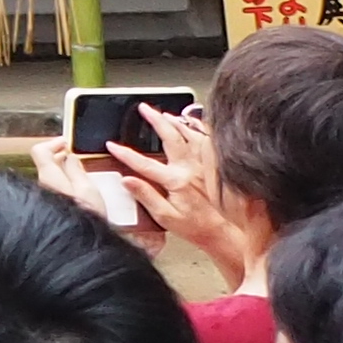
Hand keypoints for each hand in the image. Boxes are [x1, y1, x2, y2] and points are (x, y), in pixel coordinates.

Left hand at [34, 142, 162, 245]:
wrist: (81, 254)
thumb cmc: (84, 223)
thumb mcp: (88, 190)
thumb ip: (77, 170)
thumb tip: (69, 155)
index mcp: (49, 178)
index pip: (39, 150)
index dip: (53, 143)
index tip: (68, 144)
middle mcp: (42, 189)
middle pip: (47, 166)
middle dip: (64, 161)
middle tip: (83, 162)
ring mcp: (45, 202)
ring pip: (54, 182)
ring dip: (69, 178)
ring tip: (90, 181)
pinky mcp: (52, 214)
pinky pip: (59, 197)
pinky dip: (70, 193)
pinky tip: (87, 200)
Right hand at [115, 107, 238, 268]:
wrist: (230, 233)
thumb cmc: (199, 228)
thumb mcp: (166, 218)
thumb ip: (146, 197)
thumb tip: (127, 181)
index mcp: (176, 181)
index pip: (144, 163)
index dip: (125, 153)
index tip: (112, 145)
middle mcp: (192, 168)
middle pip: (171, 137)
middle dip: (155, 120)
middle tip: (144, 109)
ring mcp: (206, 165)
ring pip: (191, 134)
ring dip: (176, 122)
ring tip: (164, 114)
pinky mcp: (218, 165)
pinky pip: (208, 140)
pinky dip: (200, 128)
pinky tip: (193, 123)